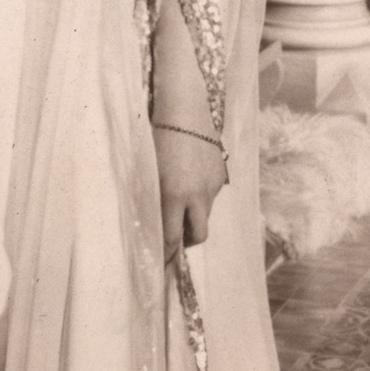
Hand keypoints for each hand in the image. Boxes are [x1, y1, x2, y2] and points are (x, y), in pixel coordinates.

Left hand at [153, 125, 226, 256]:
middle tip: (175, 237)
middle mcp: (197, 195)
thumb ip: (153, 199)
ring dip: (193, 215)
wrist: (184, 108)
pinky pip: (210, 194)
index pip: (172, 237)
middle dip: (187, 242)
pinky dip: (200, 194)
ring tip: (179, 197)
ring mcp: (212, 185)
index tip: (162, 262)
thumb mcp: (148, 171)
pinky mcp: (221, 174)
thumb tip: (155, 222)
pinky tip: (190, 175)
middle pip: (198, 236)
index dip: (167, 253)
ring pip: (205, 213)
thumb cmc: (156, 136)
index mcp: (173, 195)